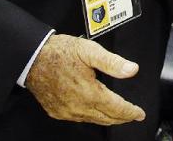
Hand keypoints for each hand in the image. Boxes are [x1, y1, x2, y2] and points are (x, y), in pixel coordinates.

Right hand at [26, 34, 144, 124]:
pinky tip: (95, 111)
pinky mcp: (57, 112)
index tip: (139, 113)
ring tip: (118, 115)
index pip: (116, 108)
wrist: (33, 58)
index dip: (130, 112)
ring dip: (108, 118)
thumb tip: (132, 69)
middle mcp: (78, 106)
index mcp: (89, 93)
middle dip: (122, 118)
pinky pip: (79, 119)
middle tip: (132, 115)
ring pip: (93, 120)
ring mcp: (66, 111)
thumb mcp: (90, 51)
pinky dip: (92, 117)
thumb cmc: (59, 53)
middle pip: (107, 118)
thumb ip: (113, 62)